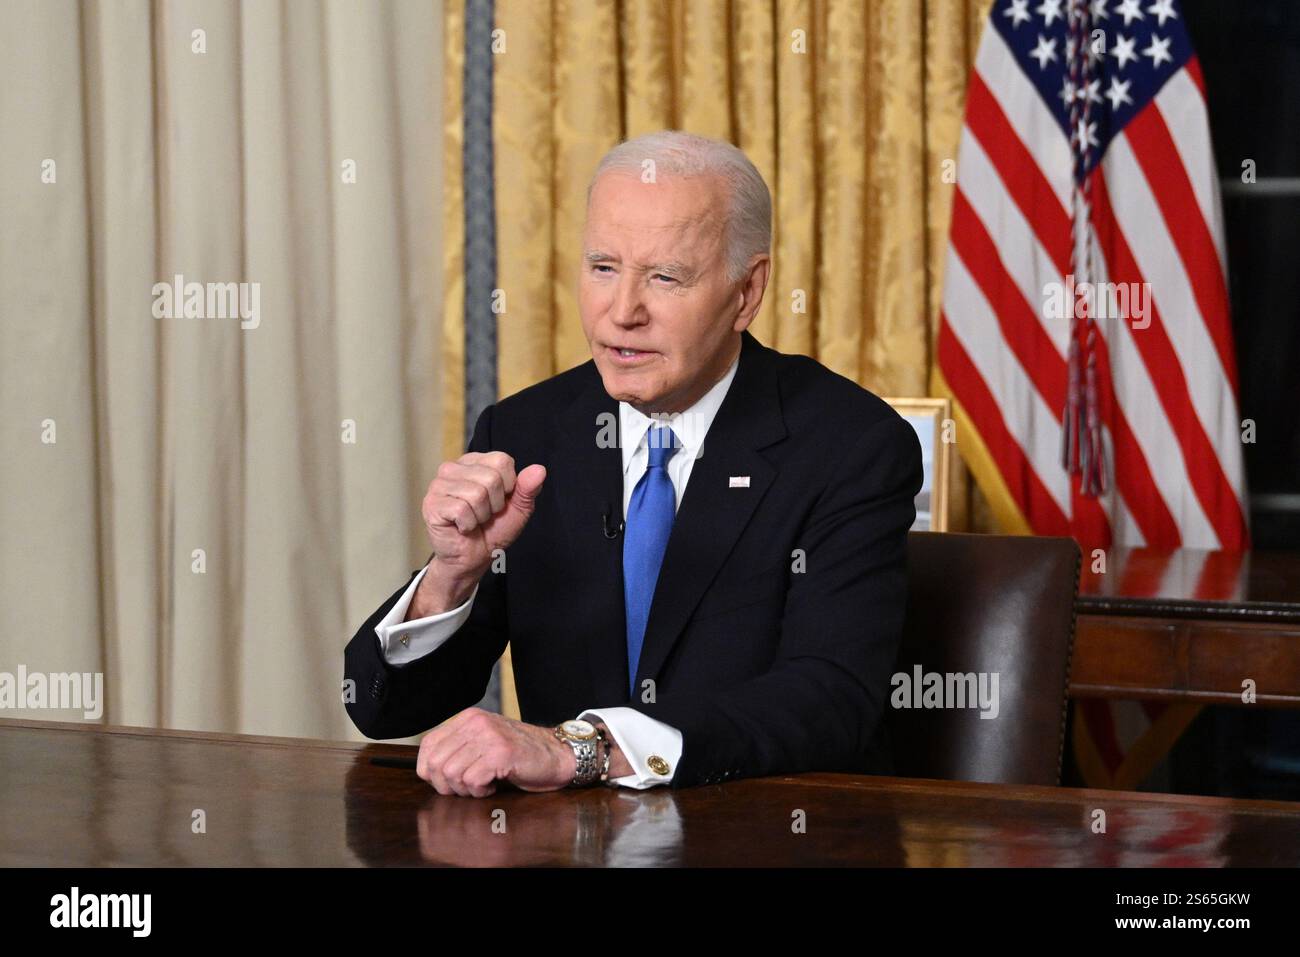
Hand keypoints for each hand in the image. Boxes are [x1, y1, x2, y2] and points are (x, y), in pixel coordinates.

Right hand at [411, 452, 545, 615]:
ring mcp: (438, 485)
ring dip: (481, 516)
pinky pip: (461, 509)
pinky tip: (461, 526)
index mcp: (474, 462)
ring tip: (473, 520)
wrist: (473, 559)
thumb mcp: (518, 509)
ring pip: (476, 494)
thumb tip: (539, 469)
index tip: (499, 501)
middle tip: (485, 515)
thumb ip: (528, 488)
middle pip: (491, 478)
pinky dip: (468, 524)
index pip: (502, 460)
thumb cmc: (493, 531)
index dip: (509, 486)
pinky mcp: (431, 504)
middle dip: (495, 504)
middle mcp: (453, 468)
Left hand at [415, 707, 575, 796]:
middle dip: (447, 786)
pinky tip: (493, 786)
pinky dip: (480, 792)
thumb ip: (458, 749)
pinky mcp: (501, 753)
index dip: (430, 772)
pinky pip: (472, 781)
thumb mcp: (483, 743)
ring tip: (483, 785)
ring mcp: (489, 736)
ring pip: (452, 774)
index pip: (428, 746)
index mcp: (467, 718)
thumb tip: (428, 771)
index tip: (448, 782)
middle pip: (436, 764)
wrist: (558, 755)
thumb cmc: (519, 755)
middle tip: (467, 788)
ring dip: (466, 790)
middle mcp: (476, 723)